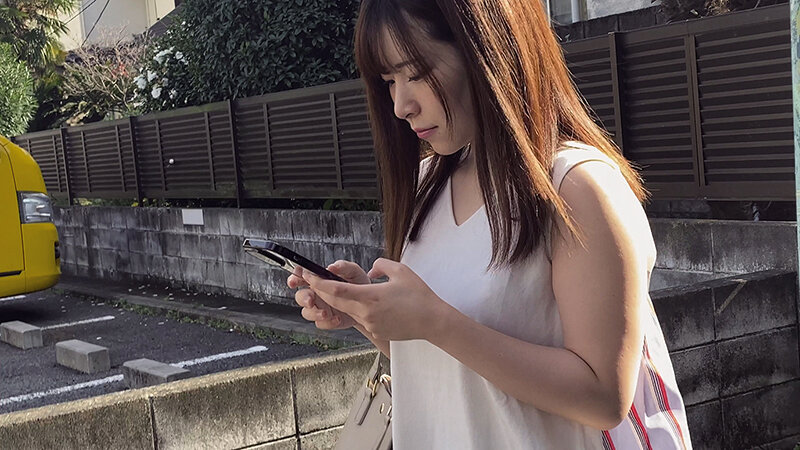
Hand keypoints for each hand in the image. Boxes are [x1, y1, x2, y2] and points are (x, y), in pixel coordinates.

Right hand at [287, 260, 368, 329]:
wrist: (369, 304)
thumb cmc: (358, 285)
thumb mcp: (354, 272)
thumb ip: (343, 266)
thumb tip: (332, 266)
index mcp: (318, 280)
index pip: (300, 276)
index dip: (294, 278)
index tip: (294, 281)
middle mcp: (316, 293)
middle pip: (300, 296)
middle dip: (303, 299)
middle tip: (311, 300)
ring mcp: (319, 308)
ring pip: (307, 312)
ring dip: (315, 313)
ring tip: (327, 313)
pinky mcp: (326, 320)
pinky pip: (320, 323)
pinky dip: (328, 322)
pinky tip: (337, 318)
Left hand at [301, 258, 446, 340]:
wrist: (432, 321)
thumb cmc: (419, 295)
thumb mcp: (401, 270)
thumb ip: (381, 265)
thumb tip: (370, 270)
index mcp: (370, 296)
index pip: (336, 291)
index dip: (319, 283)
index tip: (310, 275)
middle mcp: (366, 313)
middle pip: (335, 303)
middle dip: (322, 292)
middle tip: (314, 281)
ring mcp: (370, 324)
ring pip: (346, 311)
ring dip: (338, 302)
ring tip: (334, 290)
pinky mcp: (376, 331)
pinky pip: (360, 319)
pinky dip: (356, 310)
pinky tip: (363, 303)